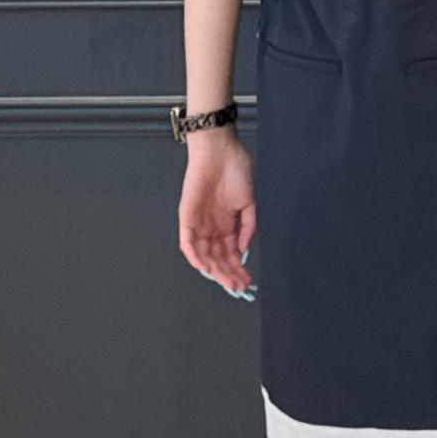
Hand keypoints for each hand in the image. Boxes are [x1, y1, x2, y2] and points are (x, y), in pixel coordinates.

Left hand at [177, 132, 256, 296]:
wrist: (220, 150)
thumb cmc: (236, 170)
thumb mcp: (249, 203)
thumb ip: (248, 227)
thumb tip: (245, 248)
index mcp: (227, 223)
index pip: (231, 253)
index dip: (238, 268)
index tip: (246, 280)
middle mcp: (212, 227)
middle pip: (218, 258)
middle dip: (229, 274)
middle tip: (239, 286)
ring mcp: (199, 223)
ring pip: (204, 255)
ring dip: (215, 270)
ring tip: (227, 281)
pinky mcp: (187, 217)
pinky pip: (188, 243)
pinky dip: (195, 257)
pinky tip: (206, 268)